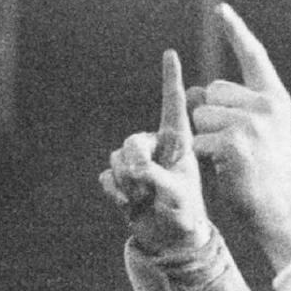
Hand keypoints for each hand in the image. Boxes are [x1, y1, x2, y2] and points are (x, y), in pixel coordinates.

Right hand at [100, 50, 210, 253]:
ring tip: (146, 198)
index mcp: (177, 144)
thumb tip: (135, 166)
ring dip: (128, 182)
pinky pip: (107, 175)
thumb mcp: (176, 196)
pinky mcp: (121, 177)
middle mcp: (156, 147)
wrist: (171, 236)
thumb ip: (157, 177)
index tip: (171, 54)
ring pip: (117, 158)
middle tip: (146, 185)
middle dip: (134, 162)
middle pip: (133, 140)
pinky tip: (128, 203)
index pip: (173, 107)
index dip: (171, 80)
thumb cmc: (184, 212)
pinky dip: (116, 190)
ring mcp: (136, 161)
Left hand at [189, 3, 290, 266]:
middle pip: (212, 92)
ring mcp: (252, 124)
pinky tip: (226, 169)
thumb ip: (231, 108)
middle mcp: (267, 106)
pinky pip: (200, 139)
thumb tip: (194, 93)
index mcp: (276, 100)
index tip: (222, 10)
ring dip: (205, 138)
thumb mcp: (256, 133)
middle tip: (234, 146)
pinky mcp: (235, 143)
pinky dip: (205, 156)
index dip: (236, 31)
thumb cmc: (264, 174)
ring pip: (201, 115)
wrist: (280, 210)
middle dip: (210, 116)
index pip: (253, 57)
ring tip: (230, 159)